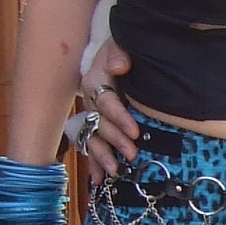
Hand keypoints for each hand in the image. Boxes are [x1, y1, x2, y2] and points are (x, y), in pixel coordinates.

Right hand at [79, 39, 137, 184]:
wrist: (115, 55)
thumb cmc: (120, 50)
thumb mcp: (119, 44)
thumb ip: (118, 53)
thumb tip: (119, 66)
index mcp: (95, 82)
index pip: (106, 101)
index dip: (119, 117)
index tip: (135, 131)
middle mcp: (90, 102)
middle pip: (100, 124)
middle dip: (115, 140)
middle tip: (132, 154)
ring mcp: (91, 117)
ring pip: (93, 139)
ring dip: (102, 156)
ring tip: (114, 172)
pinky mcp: (94, 127)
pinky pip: (90, 147)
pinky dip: (93, 164)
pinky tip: (98, 180)